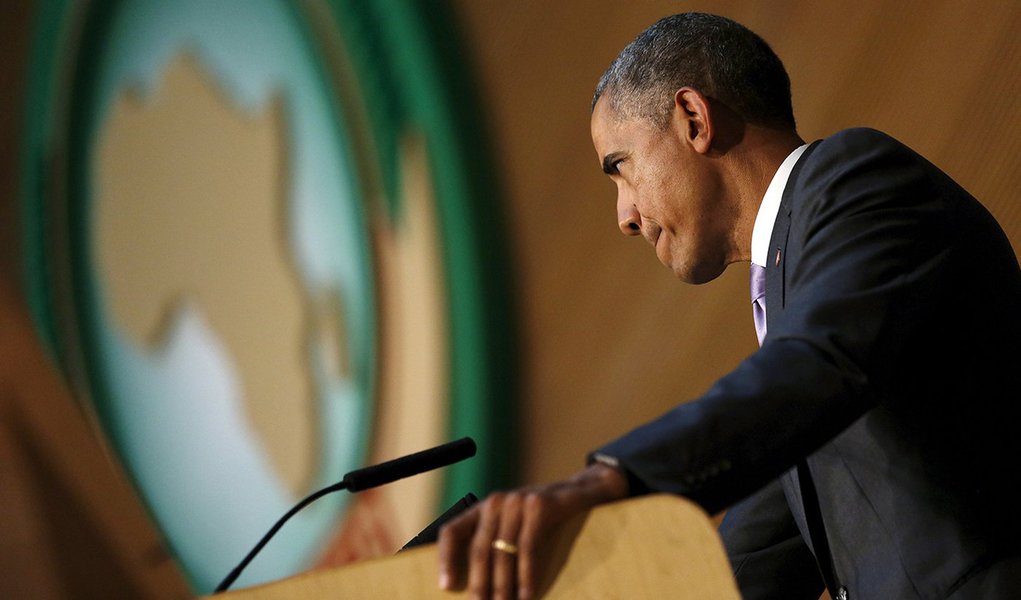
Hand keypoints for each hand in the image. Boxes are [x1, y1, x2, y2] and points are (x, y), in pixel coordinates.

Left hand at [437, 462, 628, 598]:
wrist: (578, 493)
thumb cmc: (540, 519)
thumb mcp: (511, 526)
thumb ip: (492, 544)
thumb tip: (477, 586)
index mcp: (482, 508)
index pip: (451, 531)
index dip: (446, 560)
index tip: (447, 587)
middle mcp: (495, 501)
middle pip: (479, 549)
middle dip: (479, 584)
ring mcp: (517, 502)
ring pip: (503, 552)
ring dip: (503, 586)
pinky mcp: (539, 506)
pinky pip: (528, 548)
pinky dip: (526, 575)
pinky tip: (527, 594)